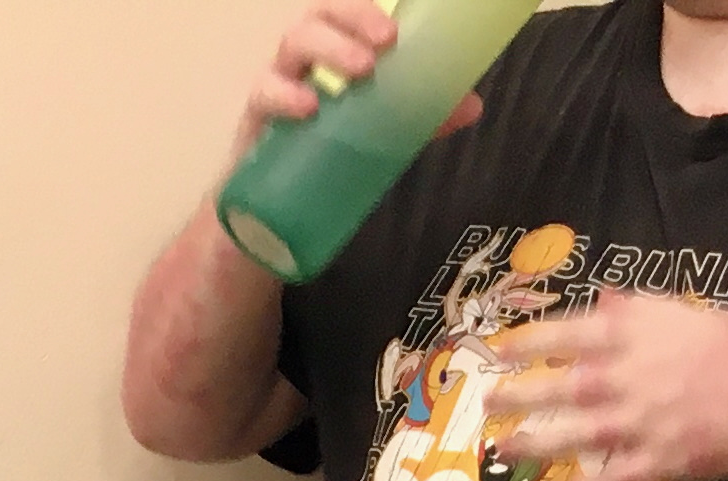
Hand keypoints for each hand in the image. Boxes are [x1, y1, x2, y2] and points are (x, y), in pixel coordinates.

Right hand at [229, 3, 484, 168]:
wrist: (275, 214)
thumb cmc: (328, 156)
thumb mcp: (382, 134)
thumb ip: (420, 117)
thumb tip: (471, 106)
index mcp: (337, 52)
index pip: (349, 10)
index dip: (368, 7)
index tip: (399, 25)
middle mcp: (307, 59)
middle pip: (321, 13)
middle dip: (353, 17)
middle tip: (386, 42)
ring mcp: (279, 83)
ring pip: (294, 41)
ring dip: (328, 48)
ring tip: (360, 71)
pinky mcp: (256, 119)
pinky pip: (262, 92)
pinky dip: (283, 94)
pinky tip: (309, 107)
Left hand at [485, 290, 727, 480]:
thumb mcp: (686, 315)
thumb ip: (639, 313)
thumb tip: (603, 301)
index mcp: (636, 334)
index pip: (566, 334)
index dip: (526, 343)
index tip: (497, 350)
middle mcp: (630, 375)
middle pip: (557, 386)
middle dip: (516, 395)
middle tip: (486, 404)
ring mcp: (641, 421)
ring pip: (571, 434)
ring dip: (531, 443)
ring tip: (499, 448)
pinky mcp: (657, 461)